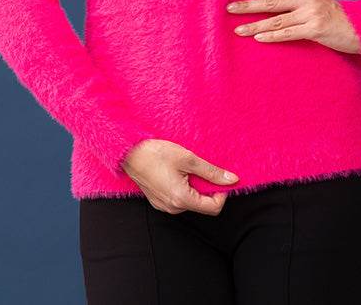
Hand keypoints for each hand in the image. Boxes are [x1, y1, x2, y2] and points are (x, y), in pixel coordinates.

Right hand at [122, 138, 238, 215]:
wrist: (129, 153)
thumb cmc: (156, 154)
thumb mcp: (188, 159)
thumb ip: (211, 172)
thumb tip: (231, 180)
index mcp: (181, 199)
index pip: (213, 208)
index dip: (222, 193)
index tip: (219, 178)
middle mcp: (172, 208)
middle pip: (202, 205)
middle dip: (207, 188)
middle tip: (201, 169)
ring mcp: (164, 206)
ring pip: (190, 202)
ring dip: (195, 187)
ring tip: (186, 169)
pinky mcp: (159, 201)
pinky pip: (178, 199)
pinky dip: (184, 188)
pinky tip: (176, 173)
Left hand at [226, 0, 360, 54]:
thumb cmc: (339, 18)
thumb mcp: (321, 1)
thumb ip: (302, 0)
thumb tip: (279, 4)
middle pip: (272, 1)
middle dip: (248, 5)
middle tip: (229, 8)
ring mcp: (311, 14)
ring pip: (277, 20)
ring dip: (255, 26)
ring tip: (238, 30)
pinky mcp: (315, 30)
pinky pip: (288, 34)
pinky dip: (272, 37)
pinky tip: (258, 38)